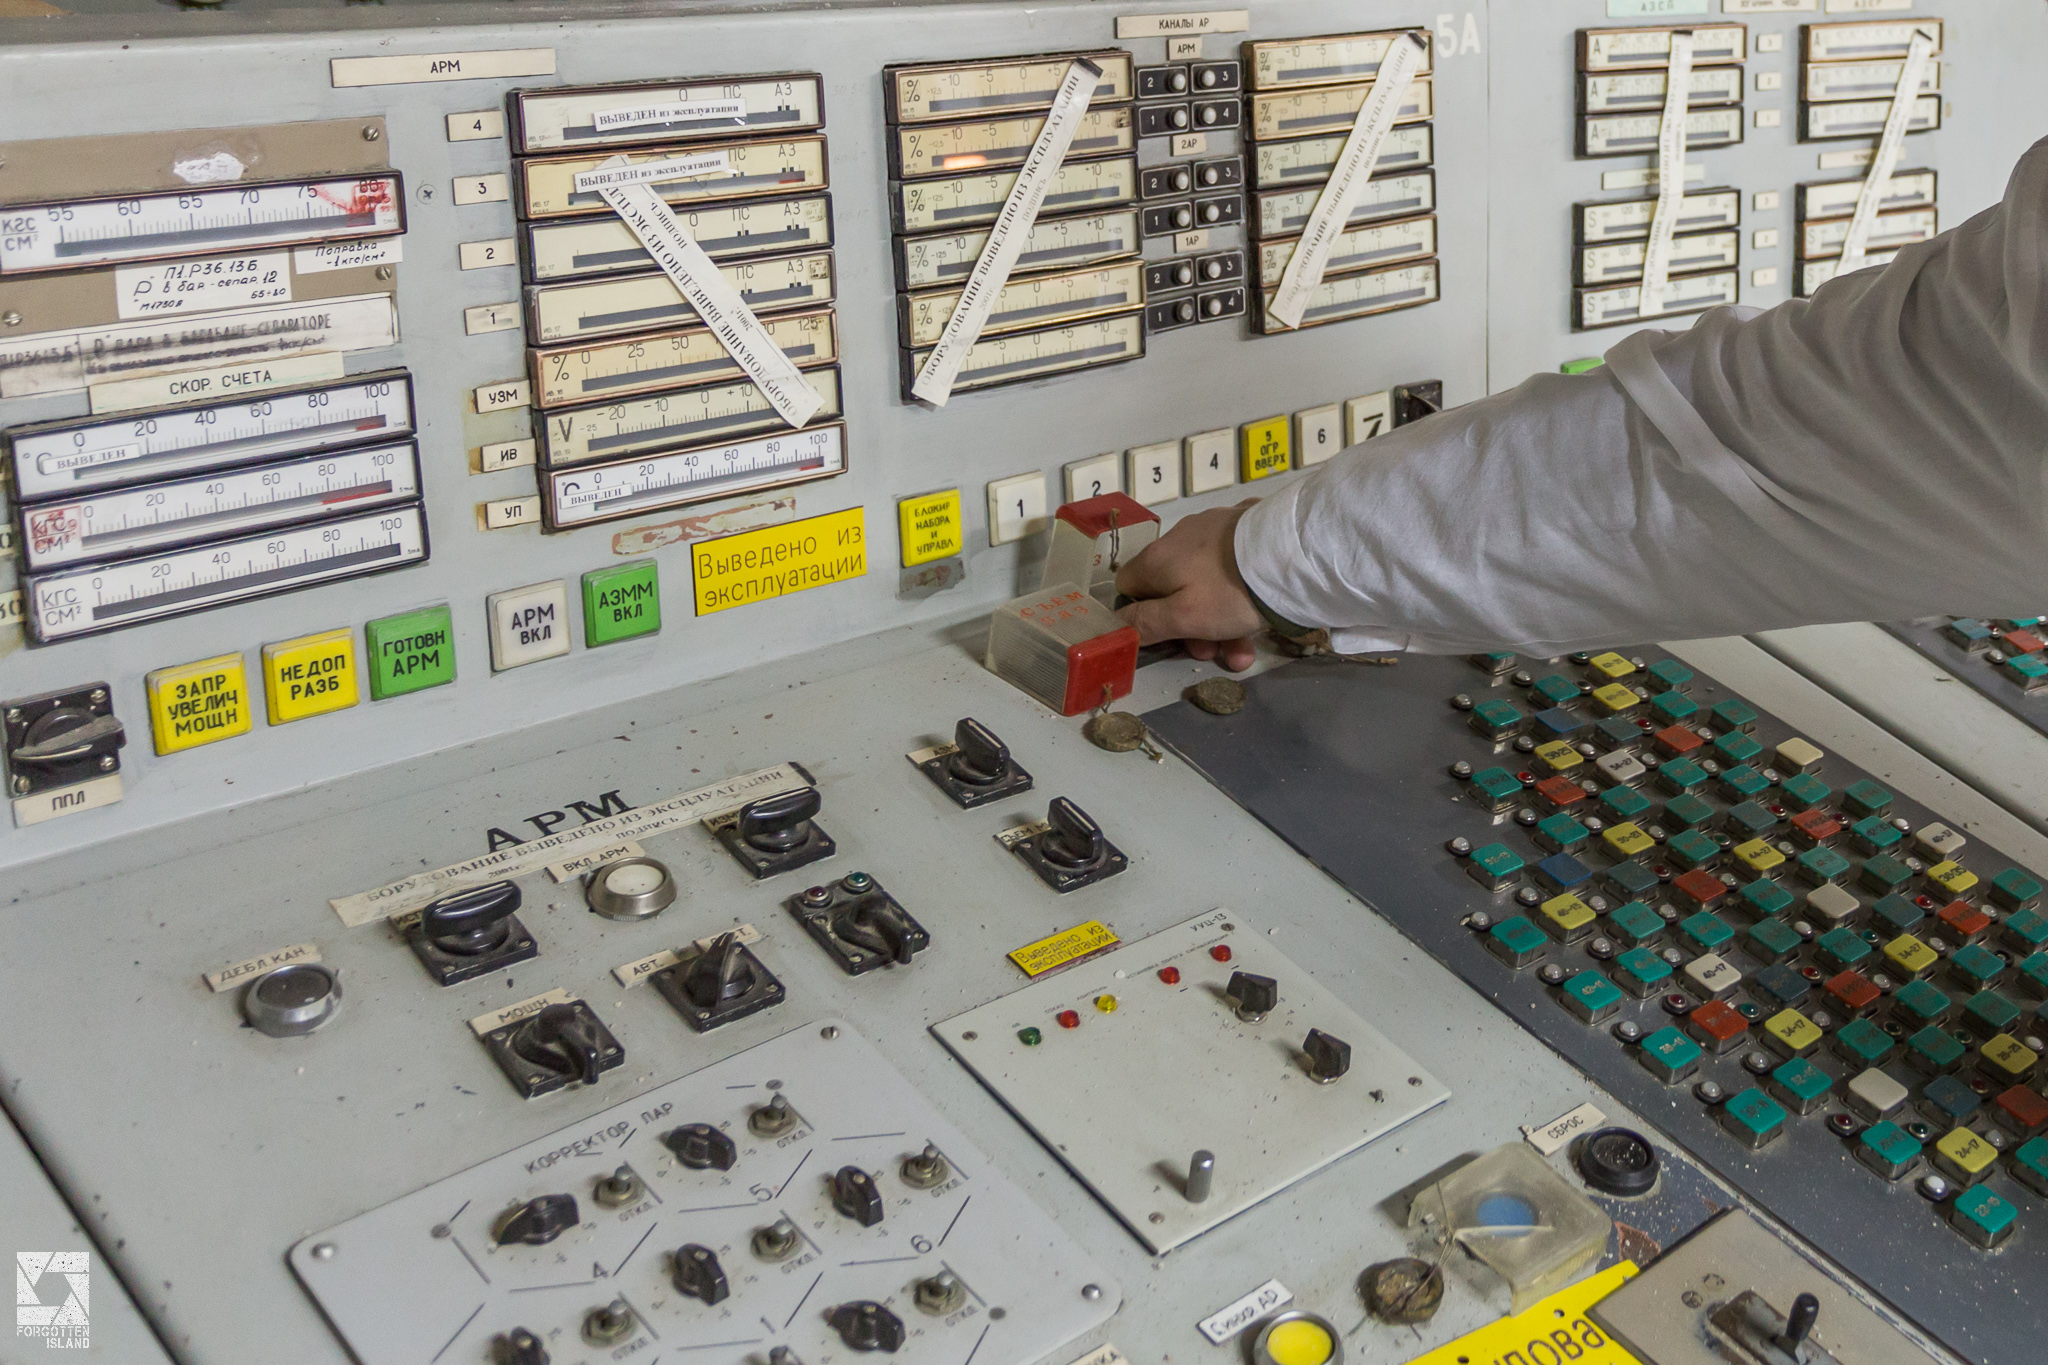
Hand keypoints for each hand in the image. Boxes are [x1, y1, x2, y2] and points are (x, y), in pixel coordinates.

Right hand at [1114, 500, 1265, 671]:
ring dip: (1221, 622)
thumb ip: (1145, 623)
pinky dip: (1240, 592)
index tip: (1168, 637)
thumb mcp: (1184, 618)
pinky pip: (1232, 568)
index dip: (1142, 616)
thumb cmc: (1230, 591)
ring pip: (1206, 584)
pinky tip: (1261, 610)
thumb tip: (1114, 625)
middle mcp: (1179, 537)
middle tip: (1215, 653)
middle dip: (1191, 629)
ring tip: (1245, 650)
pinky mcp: (1245, 528)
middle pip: (1172, 590)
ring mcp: (1214, 529)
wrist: (1292, 552)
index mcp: (1157, 558)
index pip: (1129, 587)